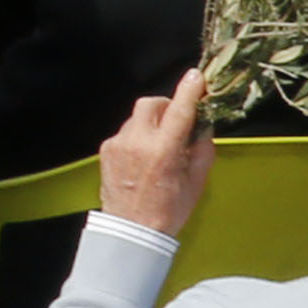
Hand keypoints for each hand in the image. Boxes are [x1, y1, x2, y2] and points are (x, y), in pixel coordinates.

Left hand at [97, 70, 216, 238]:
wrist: (132, 231)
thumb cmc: (170, 209)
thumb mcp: (196, 182)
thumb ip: (201, 149)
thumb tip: (203, 126)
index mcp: (163, 150)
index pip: (179, 111)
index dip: (189, 91)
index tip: (196, 76)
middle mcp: (136, 142)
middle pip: (150, 104)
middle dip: (167, 107)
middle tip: (178, 122)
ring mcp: (117, 144)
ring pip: (137, 118)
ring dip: (152, 123)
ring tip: (162, 146)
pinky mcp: (105, 149)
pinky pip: (125, 132)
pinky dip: (138, 136)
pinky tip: (145, 157)